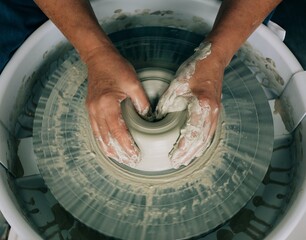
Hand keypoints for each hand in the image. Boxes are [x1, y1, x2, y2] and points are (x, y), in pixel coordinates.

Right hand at [85, 46, 149, 166]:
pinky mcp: (91, 108)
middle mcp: (96, 110)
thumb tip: (148, 118)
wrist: (98, 57)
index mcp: (107, 104)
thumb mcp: (133, 82)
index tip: (135, 155)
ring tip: (119, 158)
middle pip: (107, 138)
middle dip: (119, 151)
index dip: (127, 145)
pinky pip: (95, 128)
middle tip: (130, 161)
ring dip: (109, 148)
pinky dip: (101, 140)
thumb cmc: (116, 67)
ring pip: (99, 136)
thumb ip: (142, 101)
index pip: (118, 131)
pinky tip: (107, 146)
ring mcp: (91, 110)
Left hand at [156, 42, 222, 168]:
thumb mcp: (177, 84)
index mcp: (202, 106)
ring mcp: (215, 113)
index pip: (191, 134)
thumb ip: (167, 102)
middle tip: (177, 164)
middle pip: (200, 140)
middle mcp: (211, 112)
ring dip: (195, 151)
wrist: (214, 60)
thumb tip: (158, 118)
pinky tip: (195, 148)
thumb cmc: (196, 69)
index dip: (182, 148)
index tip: (173, 157)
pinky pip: (208, 132)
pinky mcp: (214, 111)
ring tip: (185, 160)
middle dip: (188, 154)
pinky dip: (201, 143)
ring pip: (206, 138)